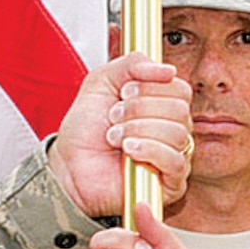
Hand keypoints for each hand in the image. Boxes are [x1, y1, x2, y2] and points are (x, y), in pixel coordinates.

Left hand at [48, 56, 192, 216]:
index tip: (124, 92)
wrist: (69, 165)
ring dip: (138, 129)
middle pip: (179, 110)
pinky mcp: (169, 184)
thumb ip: (131, 64)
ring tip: (114, 136)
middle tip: (114, 117)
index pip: (180, 90)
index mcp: (161, 107)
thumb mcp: (101, 82)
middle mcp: (171, 131)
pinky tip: (128, 150)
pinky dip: (149, 150)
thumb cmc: (85, 130)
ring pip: (177, 133)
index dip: (152, 86)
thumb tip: (168, 70)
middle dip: (140, 109)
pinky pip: (175, 161)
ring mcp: (173, 157)